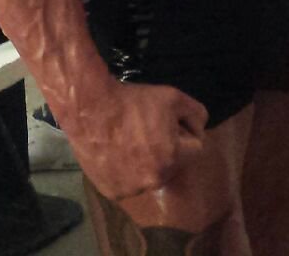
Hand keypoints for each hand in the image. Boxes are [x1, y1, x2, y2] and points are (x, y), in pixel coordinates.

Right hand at [64, 80, 207, 199]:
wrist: (88, 108)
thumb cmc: (132, 101)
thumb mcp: (173, 97)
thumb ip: (197, 113)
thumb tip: (200, 127)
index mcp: (172, 159)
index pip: (195, 148)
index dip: (183, 130)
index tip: (166, 120)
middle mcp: (153, 180)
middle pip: (172, 163)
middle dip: (166, 147)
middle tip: (145, 129)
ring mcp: (131, 189)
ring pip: (149, 174)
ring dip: (145, 161)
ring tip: (128, 140)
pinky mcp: (111, 191)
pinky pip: (128, 182)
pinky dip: (124, 171)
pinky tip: (115, 152)